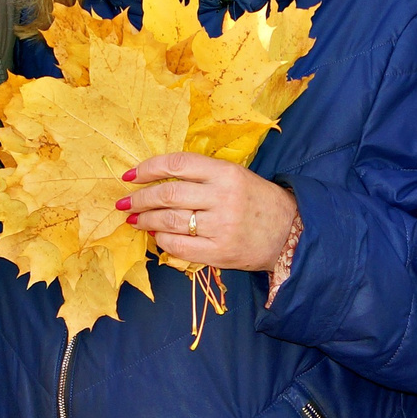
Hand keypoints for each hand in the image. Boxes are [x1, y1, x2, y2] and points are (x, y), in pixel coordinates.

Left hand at [118, 153, 299, 272]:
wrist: (291, 234)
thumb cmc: (259, 202)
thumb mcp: (236, 177)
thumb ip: (201, 176)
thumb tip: (155, 181)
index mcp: (226, 173)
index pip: (177, 164)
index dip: (148, 168)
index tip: (130, 175)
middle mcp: (223, 198)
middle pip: (167, 194)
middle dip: (139, 198)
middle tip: (125, 202)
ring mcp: (221, 227)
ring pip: (169, 221)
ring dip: (145, 219)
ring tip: (135, 220)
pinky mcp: (220, 253)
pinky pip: (179, 246)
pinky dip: (162, 241)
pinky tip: (156, 236)